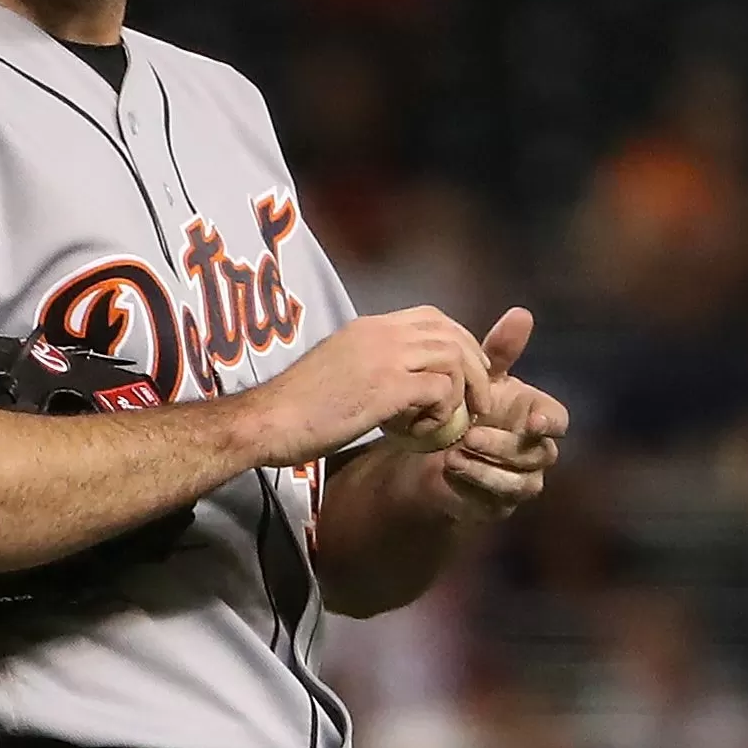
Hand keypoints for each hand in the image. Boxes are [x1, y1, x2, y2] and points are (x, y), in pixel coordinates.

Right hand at [241, 306, 489, 467]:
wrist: (269, 420)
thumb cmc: (297, 406)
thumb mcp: (338, 368)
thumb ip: (369, 363)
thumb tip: (394, 376)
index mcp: (369, 326)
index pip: (431, 316)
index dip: (458, 341)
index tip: (465, 371)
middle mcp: (381, 333)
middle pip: (450, 333)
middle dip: (474, 366)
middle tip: (478, 398)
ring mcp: (385, 356)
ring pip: (452, 358)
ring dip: (463, 392)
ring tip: (456, 419)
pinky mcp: (387, 387)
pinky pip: (441, 390)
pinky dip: (443, 413)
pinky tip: (423, 432)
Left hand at [435, 308, 568, 519]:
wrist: (432, 451)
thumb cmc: (466, 406)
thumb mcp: (477, 376)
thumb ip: (499, 350)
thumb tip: (522, 313)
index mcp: (538, 416)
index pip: (558, 421)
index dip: (550, 422)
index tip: (532, 421)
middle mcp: (537, 452)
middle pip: (536, 454)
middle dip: (504, 445)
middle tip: (470, 435)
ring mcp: (520, 481)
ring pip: (518, 483)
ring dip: (486, 469)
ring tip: (452, 456)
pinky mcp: (497, 506)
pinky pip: (493, 503)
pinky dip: (472, 488)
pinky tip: (447, 473)